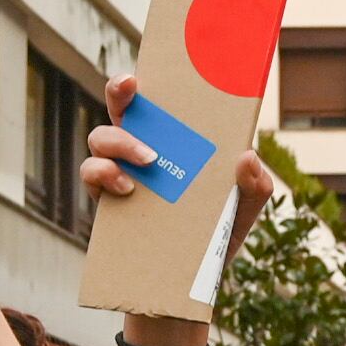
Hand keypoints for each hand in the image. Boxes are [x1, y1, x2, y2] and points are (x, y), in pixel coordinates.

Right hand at [80, 75, 271, 343]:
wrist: (185, 288)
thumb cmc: (216, 238)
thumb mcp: (244, 211)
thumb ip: (255, 186)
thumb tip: (248, 156)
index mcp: (178, 140)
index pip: (162, 99)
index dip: (159, 76)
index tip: (159, 58)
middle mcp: (144, 148)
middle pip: (122, 106)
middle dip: (120, 89)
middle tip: (131, 88)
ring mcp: (121, 172)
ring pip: (101, 136)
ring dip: (120, 141)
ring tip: (147, 161)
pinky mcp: (104, 199)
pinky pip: (90, 173)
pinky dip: (103, 174)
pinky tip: (127, 188)